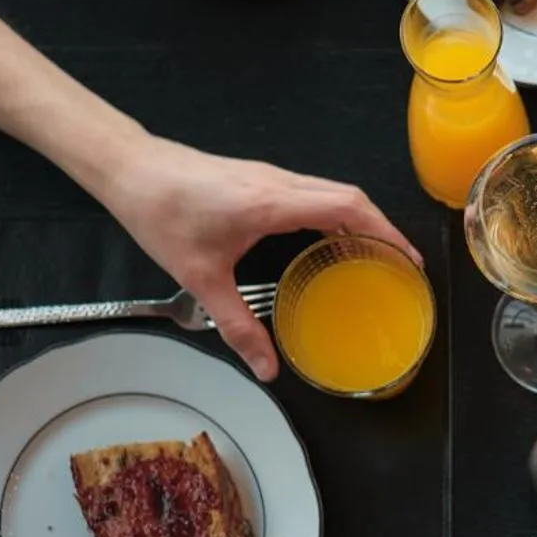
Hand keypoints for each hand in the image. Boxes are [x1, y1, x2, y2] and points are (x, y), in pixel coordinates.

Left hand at [92, 133, 421, 381]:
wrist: (129, 169)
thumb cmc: (160, 213)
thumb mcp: (200, 278)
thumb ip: (237, 327)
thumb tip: (266, 368)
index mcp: (271, 203)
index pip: (347, 207)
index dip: (384, 232)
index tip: (407, 259)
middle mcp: (278, 183)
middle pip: (349, 196)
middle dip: (382, 228)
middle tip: (400, 264)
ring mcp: (269, 176)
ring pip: (331, 190)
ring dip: (359, 219)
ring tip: (373, 255)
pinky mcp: (258, 178)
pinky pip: (312, 192)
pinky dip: (334, 213)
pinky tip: (329, 240)